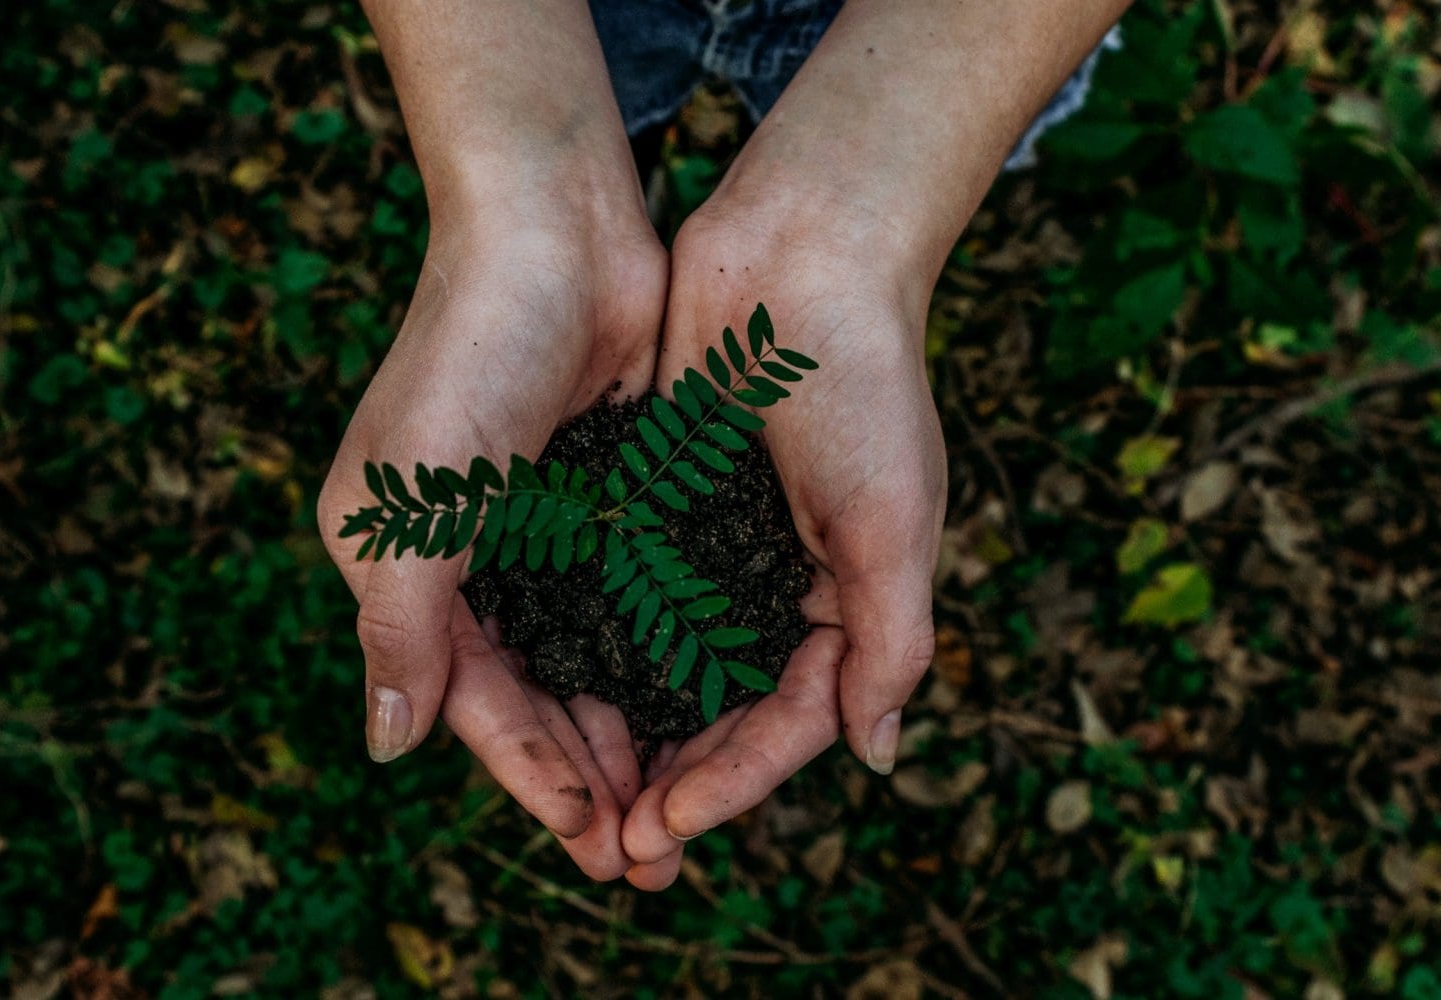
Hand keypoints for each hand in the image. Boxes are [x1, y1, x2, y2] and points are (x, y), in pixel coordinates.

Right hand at [318, 204, 665, 880]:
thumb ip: (401, 626)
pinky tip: (703, 708)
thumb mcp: (415, 500)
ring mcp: (541, 529)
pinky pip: (632, 601)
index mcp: (402, 564)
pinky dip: (659, 658)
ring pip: (588, 659)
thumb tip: (387, 747)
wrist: (554, 225)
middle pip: (533, 694)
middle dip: (587, 776)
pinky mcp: (605, 497)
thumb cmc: (469, 352)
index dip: (529, 773)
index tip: (591, 838)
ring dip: (629, 732)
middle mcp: (468, 557)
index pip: (470, 697)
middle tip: (648, 857)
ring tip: (680, 808)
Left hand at [618, 205, 944, 889]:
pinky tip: (547, 689)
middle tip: (614, 847)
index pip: (787, 722)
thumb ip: (890, 641)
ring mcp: (713, 546)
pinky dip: (593, 645)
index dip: (732, 783)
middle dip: (672, 781)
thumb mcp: (893, 520)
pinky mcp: (656, 501)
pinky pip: (621, 593)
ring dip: (625, 732)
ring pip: (661, 666)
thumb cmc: (863, 382)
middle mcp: (775, 585)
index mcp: (844, 601)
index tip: (668, 825)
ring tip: (576, 796)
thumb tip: (875, 757)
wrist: (802, 250)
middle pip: (719, 712)